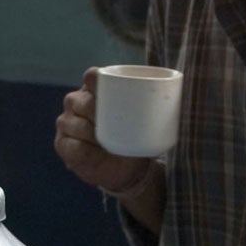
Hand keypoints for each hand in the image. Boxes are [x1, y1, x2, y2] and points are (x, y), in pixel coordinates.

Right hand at [55, 69, 154, 195]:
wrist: (129, 169)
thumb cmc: (137, 138)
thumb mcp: (147, 119)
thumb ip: (159, 102)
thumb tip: (182, 86)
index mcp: (95, 90)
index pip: (92, 77)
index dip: (95, 78)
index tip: (105, 84)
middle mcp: (76, 102)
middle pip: (81, 101)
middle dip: (93, 109)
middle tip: (113, 121)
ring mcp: (67, 123)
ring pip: (73, 123)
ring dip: (89, 132)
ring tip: (105, 140)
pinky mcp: (63, 145)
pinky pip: (71, 146)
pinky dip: (83, 149)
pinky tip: (92, 151)